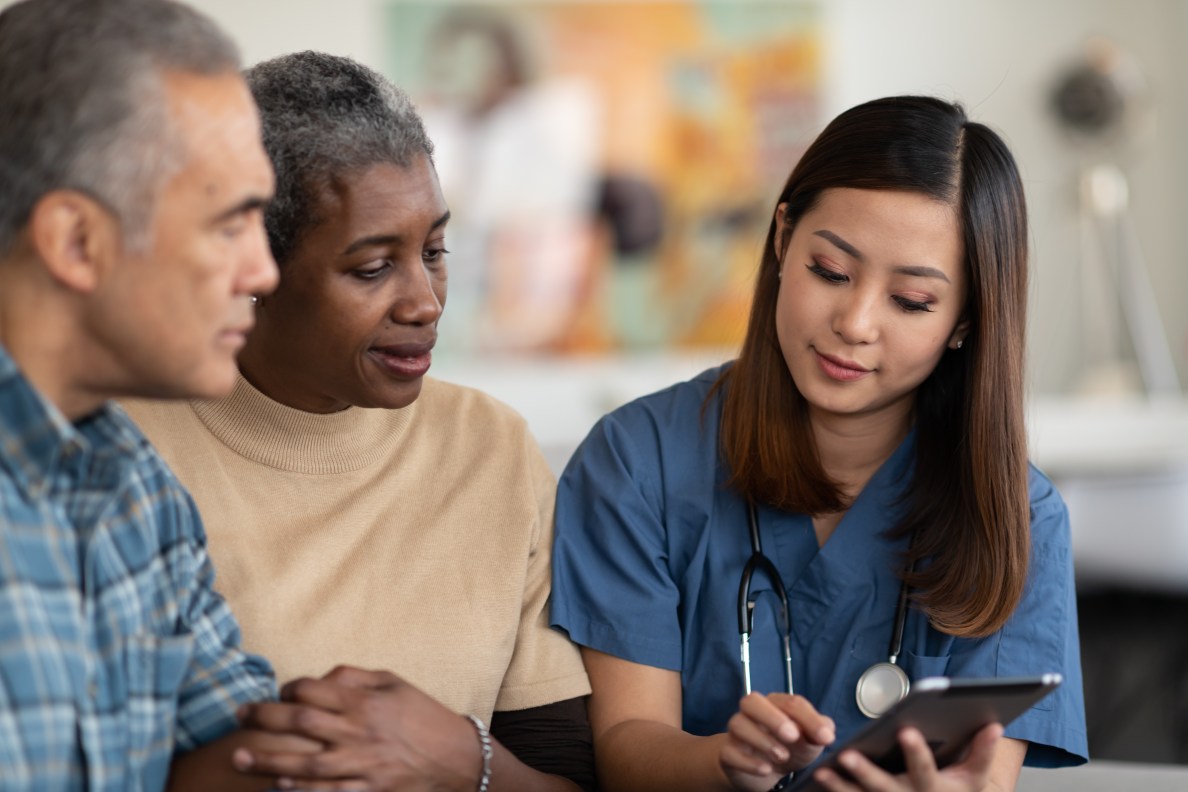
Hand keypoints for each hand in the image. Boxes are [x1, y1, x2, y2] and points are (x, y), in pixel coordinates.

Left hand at [232, 665, 483, 791]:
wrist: (457, 758)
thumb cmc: (424, 716)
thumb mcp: (394, 683)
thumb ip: (355, 677)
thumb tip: (321, 677)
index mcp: (365, 702)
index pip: (315, 690)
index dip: (290, 688)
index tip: (280, 692)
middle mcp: (359, 732)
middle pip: (301, 724)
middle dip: (264, 719)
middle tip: (238, 715)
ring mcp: (362, 765)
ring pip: (307, 764)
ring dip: (269, 761)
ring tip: (239, 758)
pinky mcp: (368, 791)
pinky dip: (303, 791)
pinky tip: (279, 787)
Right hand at [720, 692, 835, 790]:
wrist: (763, 769)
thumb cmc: (789, 747)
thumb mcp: (808, 739)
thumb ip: (819, 731)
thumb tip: (827, 731)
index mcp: (775, 704)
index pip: (790, 702)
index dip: (809, 718)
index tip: (826, 738)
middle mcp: (753, 713)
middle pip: (752, 701)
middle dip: (773, 717)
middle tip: (793, 735)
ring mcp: (737, 732)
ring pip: (738, 724)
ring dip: (761, 739)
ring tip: (782, 756)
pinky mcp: (727, 753)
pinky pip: (730, 752)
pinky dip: (748, 762)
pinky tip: (766, 769)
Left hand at [812, 723, 1003, 791]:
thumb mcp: (975, 777)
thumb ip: (982, 753)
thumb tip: (996, 725)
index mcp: (934, 788)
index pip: (924, 769)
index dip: (916, 751)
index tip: (906, 730)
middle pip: (885, 787)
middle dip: (866, 772)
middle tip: (847, 754)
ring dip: (841, 786)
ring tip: (822, 771)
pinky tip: (818, 780)